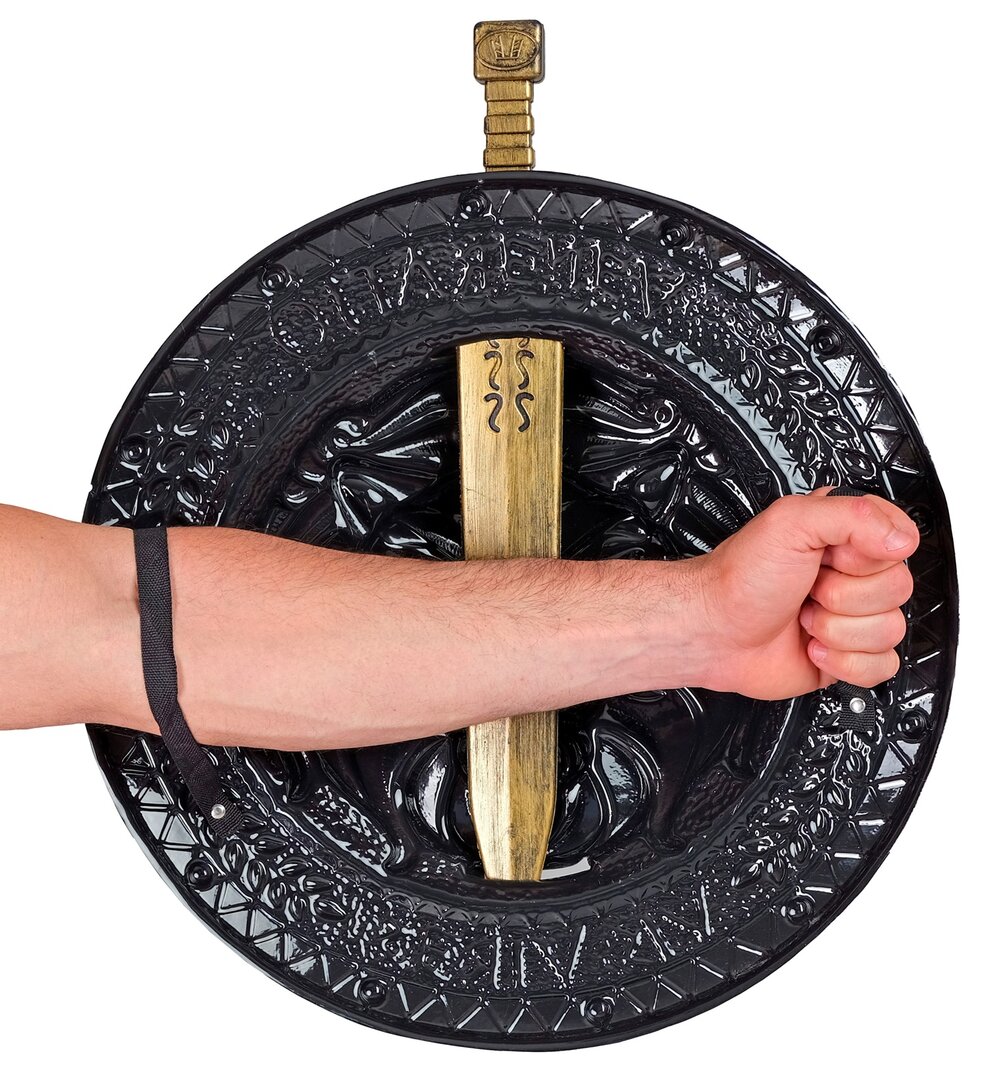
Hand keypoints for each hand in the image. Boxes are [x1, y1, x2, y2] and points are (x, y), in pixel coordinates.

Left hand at [692, 488, 918, 698]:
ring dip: (837, 629)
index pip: (901, 540)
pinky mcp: (849, 653)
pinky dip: (844, 661)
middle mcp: (852, 574)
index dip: (866, 556)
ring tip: (804, 617)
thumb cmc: (738, 579)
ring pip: (890, 629)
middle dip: (843, 596)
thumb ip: (851, 516)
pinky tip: (814, 646)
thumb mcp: (789, 523)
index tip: (831, 557)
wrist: (714, 633)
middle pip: (898, 589)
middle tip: (809, 589)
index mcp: (844, 534)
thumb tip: (899, 539)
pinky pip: (882, 665)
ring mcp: (852, 615)